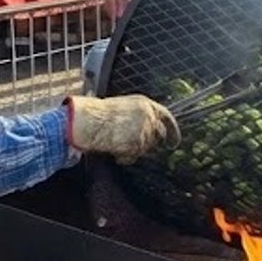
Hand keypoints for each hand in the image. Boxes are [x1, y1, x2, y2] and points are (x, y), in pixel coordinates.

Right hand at [66, 95, 180, 161]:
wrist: (87, 121)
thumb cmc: (97, 115)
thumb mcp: (122, 109)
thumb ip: (138, 117)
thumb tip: (148, 131)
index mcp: (145, 103)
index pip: (166, 116)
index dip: (172, 130)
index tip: (174, 142)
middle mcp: (148, 114)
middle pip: (158, 135)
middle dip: (149, 144)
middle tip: (134, 147)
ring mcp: (144, 128)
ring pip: (146, 148)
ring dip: (133, 150)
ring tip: (115, 144)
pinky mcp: (138, 142)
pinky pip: (135, 156)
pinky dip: (125, 157)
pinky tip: (114, 152)